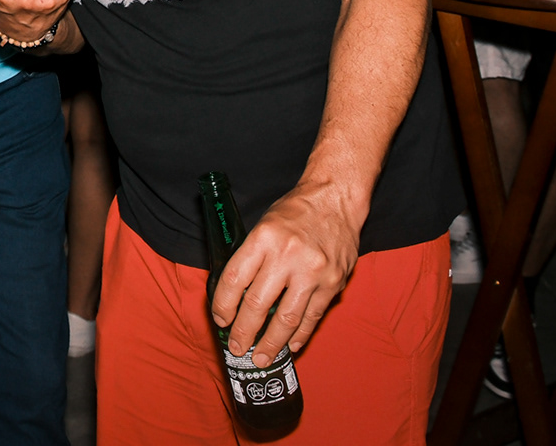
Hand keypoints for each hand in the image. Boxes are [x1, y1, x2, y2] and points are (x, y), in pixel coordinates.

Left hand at [209, 179, 361, 364]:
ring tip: (260, 357)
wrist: (336, 199)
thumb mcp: (263, 224)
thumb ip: (250, 257)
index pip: (234, 279)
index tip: (219, 319)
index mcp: (263, 238)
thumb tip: (233, 294)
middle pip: (257, 304)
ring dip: (271, 343)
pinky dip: (299, 335)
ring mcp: (313, 272)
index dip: (223, 304)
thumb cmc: (295, 212)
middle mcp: (288, 256)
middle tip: (236, 347)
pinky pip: (312, 317)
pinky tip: (289, 346)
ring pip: (286, 318)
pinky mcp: (333, 283)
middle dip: (243, 331)